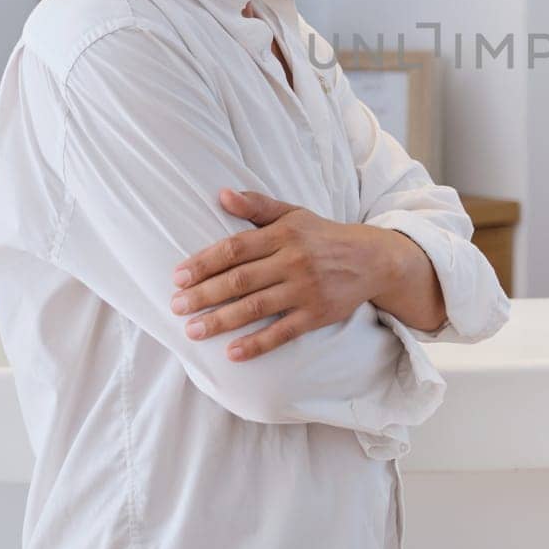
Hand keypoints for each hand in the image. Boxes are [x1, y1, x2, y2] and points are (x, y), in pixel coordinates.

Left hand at [170, 189, 398, 360]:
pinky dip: (257, 343)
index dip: (204, 263)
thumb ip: (257, 206)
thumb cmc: (324, 236)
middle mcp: (293, 261)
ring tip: (193, 331)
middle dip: (204, 294)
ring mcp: (306, 290)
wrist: (373, 259)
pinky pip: (282, 332)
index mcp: (284, 235)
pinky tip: (232, 353)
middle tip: (176, 307)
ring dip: (221, 321)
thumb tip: (222, 195)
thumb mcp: (294, 214)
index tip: (178, 277)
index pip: (235, 248)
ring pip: (255, 307)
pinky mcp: (317, 315)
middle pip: (240, 280)